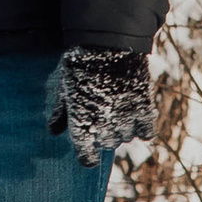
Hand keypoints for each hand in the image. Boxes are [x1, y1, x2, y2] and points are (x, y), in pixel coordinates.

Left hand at [55, 48, 153, 165]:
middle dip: (104, 134)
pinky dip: (143, 128)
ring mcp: (125, 119)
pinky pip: (147, 131)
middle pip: (107, 144)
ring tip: (118, 110)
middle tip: (102, 115)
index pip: (87, 158)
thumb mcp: (65, 88)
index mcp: (81, 125)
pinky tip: (137, 116)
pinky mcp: (143, 109)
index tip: (89, 153)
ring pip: (127, 137)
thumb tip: (54, 131)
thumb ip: (61, 113)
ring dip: (123, 128)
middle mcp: (104, 128)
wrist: (107, 44)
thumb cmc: (81, 65)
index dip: (88, 157)